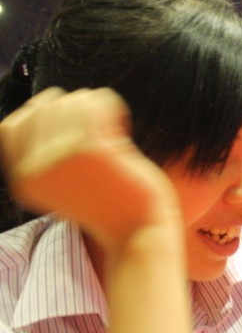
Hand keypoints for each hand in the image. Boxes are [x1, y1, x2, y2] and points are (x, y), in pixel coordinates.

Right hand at [0, 87, 179, 250]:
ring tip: (111, 126)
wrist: (138, 231)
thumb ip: (43, 154)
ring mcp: (61, 157)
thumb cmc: (106, 204)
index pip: (10, 126)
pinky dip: (111, 105)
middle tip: (98, 126)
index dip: (39, 115)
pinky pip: (97, 103)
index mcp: (24, 180)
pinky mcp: (93, 149)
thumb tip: (40, 105)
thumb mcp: (60, 185)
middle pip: (42, 108)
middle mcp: (35, 169)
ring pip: (70, 101)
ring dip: (93, 105)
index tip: (68, 124)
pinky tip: (122, 124)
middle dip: (71, 107)